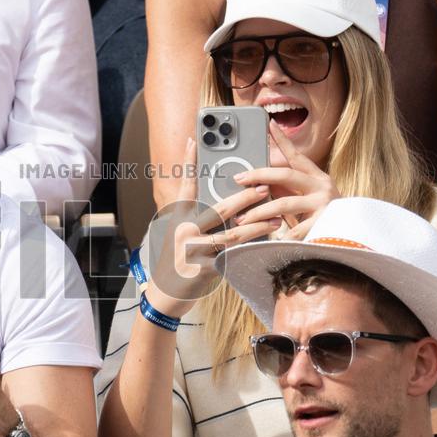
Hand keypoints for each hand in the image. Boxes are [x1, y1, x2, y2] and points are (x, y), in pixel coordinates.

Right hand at [148, 138, 280, 316]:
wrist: (163, 297)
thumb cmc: (176, 263)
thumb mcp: (181, 237)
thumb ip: (200, 221)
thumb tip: (231, 209)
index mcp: (178, 218)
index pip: (184, 185)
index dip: (189, 162)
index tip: (193, 140)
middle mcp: (183, 231)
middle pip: (219, 210)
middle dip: (245, 197)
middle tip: (264, 188)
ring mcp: (192, 250)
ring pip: (231, 235)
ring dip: (256, 226)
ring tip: (274, 219)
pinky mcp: (203, 269)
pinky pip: (233, 257)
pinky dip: (251, 251)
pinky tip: (266, 245)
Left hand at [231, 122, 339, 239]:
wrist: (354, 234)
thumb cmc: (323, 214)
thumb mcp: (307, 196)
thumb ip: (287, 189)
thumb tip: (260, 182)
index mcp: (317, 177)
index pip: (297, 156)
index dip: (283, 140)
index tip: (270, 124)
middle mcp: (321, 186)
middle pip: (286, 175)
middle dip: (259, 176)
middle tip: (239, 178)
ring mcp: (323, 204)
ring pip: (284, 204)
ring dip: (260, 211)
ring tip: (243, 219)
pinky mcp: (323, 224)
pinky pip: (294, 230)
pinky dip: (280, 235)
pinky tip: (267, 240)